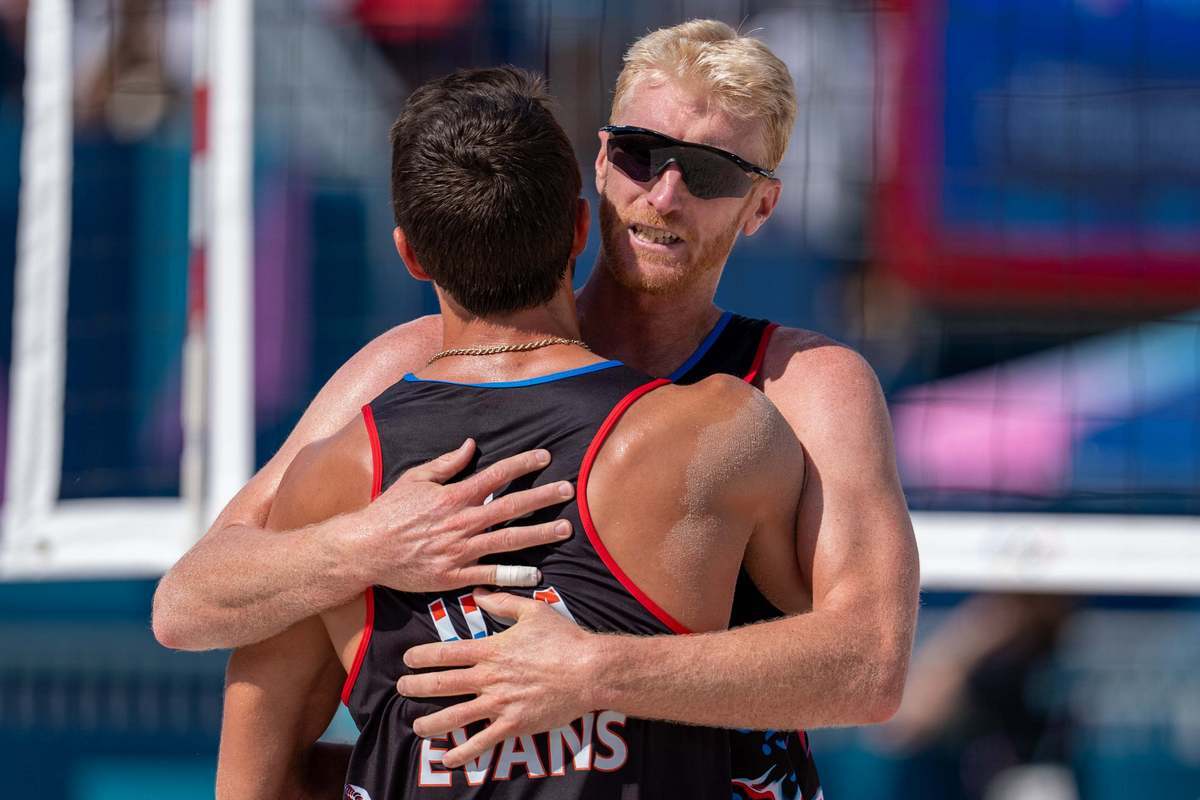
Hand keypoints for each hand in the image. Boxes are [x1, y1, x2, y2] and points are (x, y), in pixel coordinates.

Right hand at [350, 441, 574, 590]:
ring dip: (539, 534)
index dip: (522, 464)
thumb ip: (446, 464)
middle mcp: (462, 522)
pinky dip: (513, 575)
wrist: (365, 549)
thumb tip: (471, 445)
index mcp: (453, 496)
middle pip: (510, 507)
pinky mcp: (454, 576)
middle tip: (569, 491)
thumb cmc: (389, 511)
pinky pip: (490, 576)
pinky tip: (537, 574)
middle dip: (542, 497)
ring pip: (508, 541)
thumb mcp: (415, 479)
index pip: (496, 476)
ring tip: (565, 529)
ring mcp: (460, 551)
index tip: (546, 458)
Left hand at [396, 590, 601, 767]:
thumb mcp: (533, 611)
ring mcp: (499, 703)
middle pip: (441, 685)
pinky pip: (481, 742)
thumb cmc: (564, 638)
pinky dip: (462, 753)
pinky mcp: (513, 725)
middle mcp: (489, 677)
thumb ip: (502, 602)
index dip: (421, 657)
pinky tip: (447, 759)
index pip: (445, 653)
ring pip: (454, 717)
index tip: (407, 660)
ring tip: (417, 726)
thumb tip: (479, 593)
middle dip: (415, 688)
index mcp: (491, 650)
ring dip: (430, 723)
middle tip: (401, 689)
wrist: (589, 670)